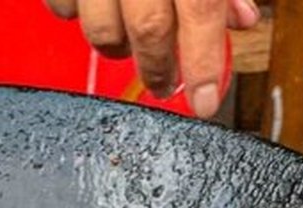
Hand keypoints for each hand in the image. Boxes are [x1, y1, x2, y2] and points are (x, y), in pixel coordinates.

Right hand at [45, 0, 261, 118]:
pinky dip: (76, 18)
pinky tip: (93, 8)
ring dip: (117, 46)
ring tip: (126, 39)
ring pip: (101, 31)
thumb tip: (241, 19)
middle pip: (149, 32)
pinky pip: (62, 10)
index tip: (204, 103)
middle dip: (160, 68)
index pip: (201, 14)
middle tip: (165, 82)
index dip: (203, 65)